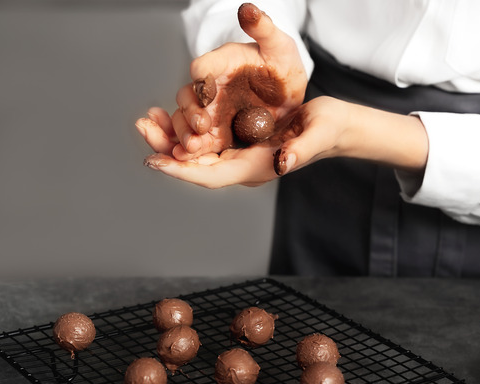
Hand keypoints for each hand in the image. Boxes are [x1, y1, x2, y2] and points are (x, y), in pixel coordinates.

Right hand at [136, 3, 306, 161]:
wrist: (287, 93)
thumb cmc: (281, 64)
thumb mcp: (279, 45)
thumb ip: (263, 28)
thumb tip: (248, 9)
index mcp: (222, 62)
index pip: (204, 67)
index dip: (201, 77)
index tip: (206, 90)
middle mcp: (209, 86)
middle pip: (187, 97)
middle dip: (189, 112)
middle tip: (202, 125)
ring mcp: (209, 110)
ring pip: (185, 121)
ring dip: (184, 133)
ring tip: (193, 146)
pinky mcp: (214, 130)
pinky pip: (196, 140)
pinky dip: (188, 148)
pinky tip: (188, 158)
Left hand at [141, 96, 429, 188]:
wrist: (335, 126)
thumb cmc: (328, 130)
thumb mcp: (318, 134)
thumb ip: (301, 150)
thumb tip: (283, 163)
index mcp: (258, 168)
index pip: (214, 175)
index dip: (184, 171)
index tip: (157, 162)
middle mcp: (243, 164)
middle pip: (197, 165)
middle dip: (166, 150)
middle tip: (143, 128)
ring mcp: (239, 152)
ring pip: (196, 152)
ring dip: (170, 138)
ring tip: (147, 118)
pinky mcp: (238, 138)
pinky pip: (204, 138)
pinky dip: (184, 128)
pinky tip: (168, 113)